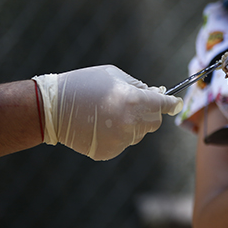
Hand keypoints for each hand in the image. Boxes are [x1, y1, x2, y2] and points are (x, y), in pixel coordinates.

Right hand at [33, 65, 182, 160]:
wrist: (51, 109)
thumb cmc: (84, 85)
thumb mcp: (114, 76)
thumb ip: (138, 86)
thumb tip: (157, 92)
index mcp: (134, 101)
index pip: (164, 105)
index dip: (171, 104)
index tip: (175, 103)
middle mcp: (131, 123)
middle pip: (154, 122)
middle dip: (150, 113)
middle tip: (135, 105)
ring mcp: (120, 140)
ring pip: (139, 134)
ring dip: (132, 124)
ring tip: (109, 114)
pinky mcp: (108, 152)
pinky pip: (123, 143)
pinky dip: (117, 136)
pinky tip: (100, 126)